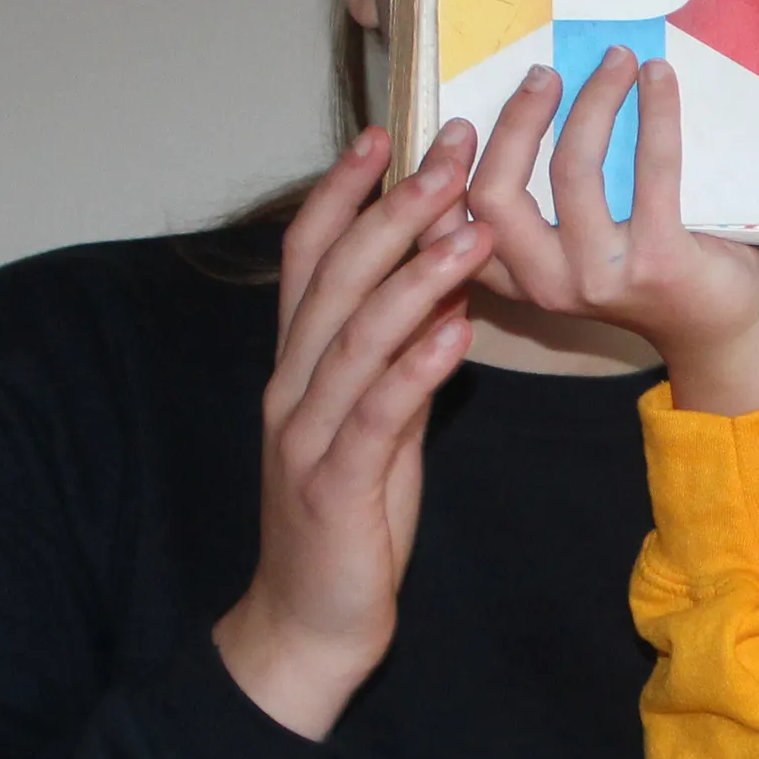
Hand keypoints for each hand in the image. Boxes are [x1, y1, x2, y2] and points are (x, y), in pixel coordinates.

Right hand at [211, 126, 492, 738]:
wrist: (309, 625)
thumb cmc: (347, 521)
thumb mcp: (378, 425)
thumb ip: (397, 359)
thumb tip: (439, 289)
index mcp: (296, 367)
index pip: (311, 258)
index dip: (344, 194)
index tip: (388, 134)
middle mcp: (290, 387)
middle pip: (337, 279)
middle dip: (393, 211)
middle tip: (447, 152)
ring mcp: (306, 434)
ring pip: (357, 336)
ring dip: (415, 275)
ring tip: (468, 226)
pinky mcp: (335, 484)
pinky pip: (377, 413)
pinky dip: (416, 366)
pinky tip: (455, 330)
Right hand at [466, 50, 758, 415]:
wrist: (722, 330)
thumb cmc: (650, 273)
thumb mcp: (580, 251)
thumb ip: (546, 209)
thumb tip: (538, 99)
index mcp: (520, 277)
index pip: (450, 233)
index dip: (440, 176)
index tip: (460, 121)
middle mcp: (548, 284)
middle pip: (496, 194)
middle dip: (516, 121)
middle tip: (544, 74)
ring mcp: (601, 276)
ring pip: (572, 169)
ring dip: (594, 100)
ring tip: (617, 61)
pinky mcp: (658, 262)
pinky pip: (650, 168)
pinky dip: (655, 111)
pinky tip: (658, 76)